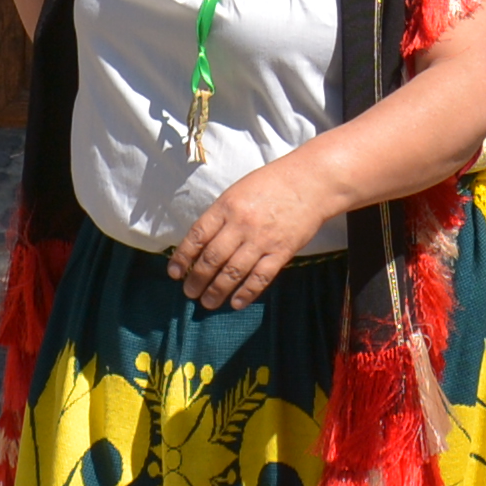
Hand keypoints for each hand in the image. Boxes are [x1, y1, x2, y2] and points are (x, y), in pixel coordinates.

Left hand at [171, 152, 335, 305]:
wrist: (311, 182)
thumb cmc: (272, 184)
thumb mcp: (238, 191)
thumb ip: (221, 215)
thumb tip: (202, 243)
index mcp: (227, 206)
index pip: (197, 236)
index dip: (183, 257)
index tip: (174, 273)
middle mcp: (241, 225)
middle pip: (212, 258)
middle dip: (197, 279)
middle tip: (189, 292)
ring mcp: (262, 239)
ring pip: (233, 272)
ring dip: (217, 291)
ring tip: (207, 302)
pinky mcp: (282, 251)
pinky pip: (260, 277)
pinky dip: (246, 292)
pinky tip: (236, 303)